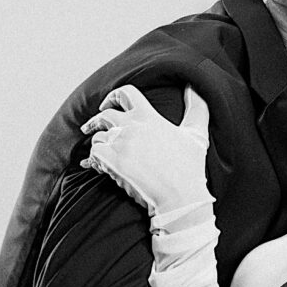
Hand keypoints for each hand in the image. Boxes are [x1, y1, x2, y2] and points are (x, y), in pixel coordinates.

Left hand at [80, 85, 211, 215]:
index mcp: (149, 117)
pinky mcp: (111, 162)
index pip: (126, 93)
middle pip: (105, 115)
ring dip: (97, 144)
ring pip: (97, 137)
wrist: (180, 198)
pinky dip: (93, 160)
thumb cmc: (190, 168)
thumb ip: (196, 108)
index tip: (108, 104)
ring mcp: (120, 144)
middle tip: (89, 128)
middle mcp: (132, 126)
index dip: (114, 96)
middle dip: (96, 121)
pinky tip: (97, 166)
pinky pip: (93, 154)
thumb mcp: (197, 133)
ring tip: (99, 153)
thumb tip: (194, 88)